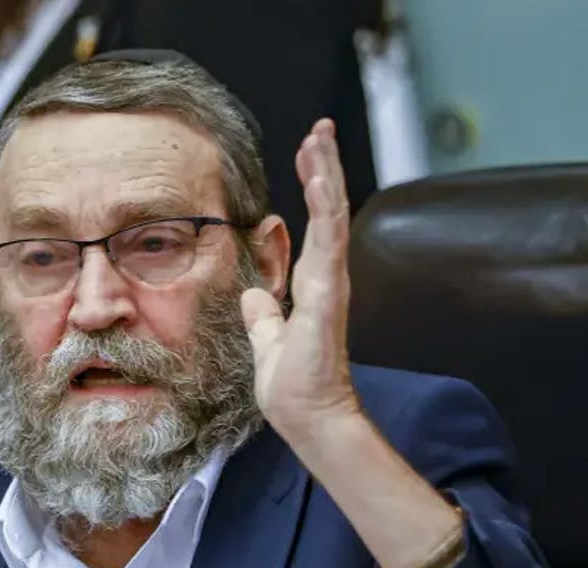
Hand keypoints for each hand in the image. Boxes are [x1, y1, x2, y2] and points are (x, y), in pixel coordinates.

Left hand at [242, 119, 360, 442]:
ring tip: (321, 135)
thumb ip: (264, 318)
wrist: (309, 419)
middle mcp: (327, 278)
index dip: (313, 186)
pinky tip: (320, 178)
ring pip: (332, 216)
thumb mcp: (268, 343)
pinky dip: (325, 208)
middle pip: (328, 210)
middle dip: (324, 166)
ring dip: (327, 174)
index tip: (307, 152)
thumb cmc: (294, 387)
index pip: (316, 224)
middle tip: (320, 127)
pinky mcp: (328, 296)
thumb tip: (255, 296)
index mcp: (313, 285)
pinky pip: (329, 242)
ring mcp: (331, 284)